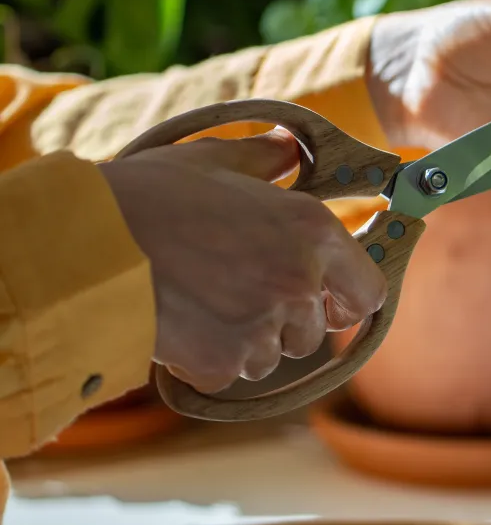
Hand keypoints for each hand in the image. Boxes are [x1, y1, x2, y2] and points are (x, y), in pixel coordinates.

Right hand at [99, 133, 386, 392]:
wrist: (88, 244)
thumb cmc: (152, 194)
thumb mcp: (215, 160)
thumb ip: (265, 160)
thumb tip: (290, 151)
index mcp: (313, 231)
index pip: (368, 292)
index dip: (348, 298)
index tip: (327, 297)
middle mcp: (300, 282)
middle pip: (316, 330)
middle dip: (287, 320)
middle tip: (241, 292)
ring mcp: (263, 328)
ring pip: (273, 356)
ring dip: (248, 341)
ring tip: (203, 301)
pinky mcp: (222, 364)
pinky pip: (230, 373)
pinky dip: (209, 360)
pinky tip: (182, 323)